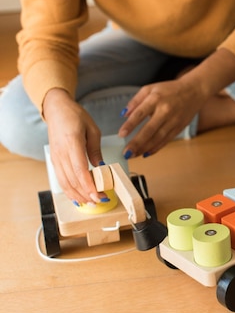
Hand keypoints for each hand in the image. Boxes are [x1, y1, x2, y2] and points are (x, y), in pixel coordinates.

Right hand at [43, 89, 103, 204]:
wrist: (56, 110)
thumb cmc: (76, 116)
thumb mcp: (92, 129)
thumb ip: (95, 149)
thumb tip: (101, 167)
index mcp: (72, 143)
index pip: (80, 170)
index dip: (89, 185)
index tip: (99, 195)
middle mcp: (61, 153)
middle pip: (73, 180)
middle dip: (87, 194)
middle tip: (100, 201)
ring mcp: (56, 158)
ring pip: (65, 183)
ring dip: (78, 195)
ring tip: (91, 203)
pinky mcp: (54, 160)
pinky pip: (60, 179)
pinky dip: (69, 191)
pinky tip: (78, 198)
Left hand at [118, 74, 205, 157]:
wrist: (194, 91)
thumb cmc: (170, 90)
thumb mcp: (150, 89)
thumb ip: (136, 101)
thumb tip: (124, 114)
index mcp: (156, 99)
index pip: (140, 114)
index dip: (130, 125)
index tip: (121, 135)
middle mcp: (165, 111)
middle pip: (149, 130)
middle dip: (137, 143)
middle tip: (126, 153)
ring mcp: (174, 121)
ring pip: (158, 138)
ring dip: (144, 148)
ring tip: (133, 155)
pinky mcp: (179, 128)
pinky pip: (166, 140)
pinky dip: (156, 148)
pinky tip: (146, 153)